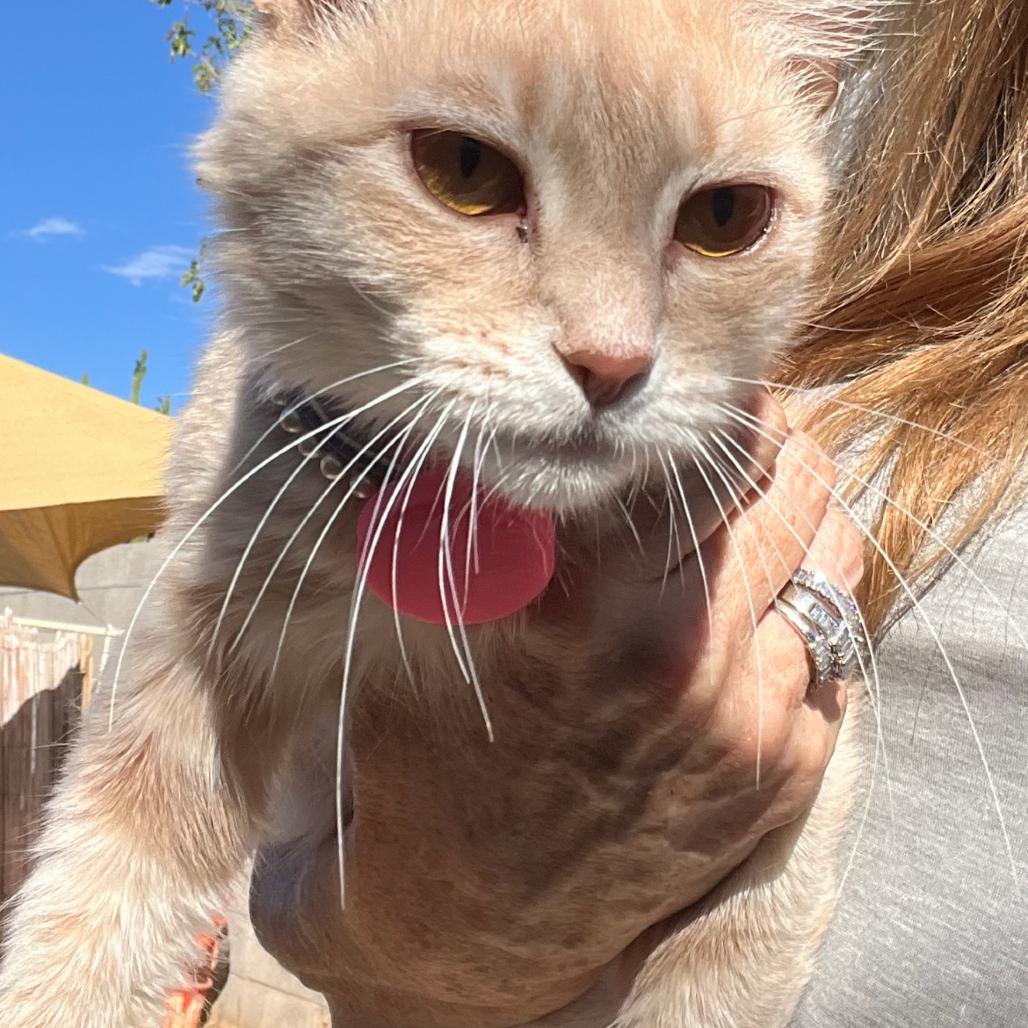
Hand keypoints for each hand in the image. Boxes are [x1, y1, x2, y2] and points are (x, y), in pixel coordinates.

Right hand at [250, 395, 863, 1027]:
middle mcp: (666, 650)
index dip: (704, 402)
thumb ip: (447, 525)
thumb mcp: (410, 634)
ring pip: (825, 555)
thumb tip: (459, 437)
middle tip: (752, 419)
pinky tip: (779, 580)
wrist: (461, 929)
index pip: (683, 449)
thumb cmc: (418, 766)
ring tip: (782, 481)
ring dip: (811, 502)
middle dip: (771, 436)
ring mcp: (734, 717)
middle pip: (774, 484)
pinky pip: (834, 644)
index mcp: (567, 599)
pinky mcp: (773, 775)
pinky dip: (815, 594)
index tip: (701, 387)